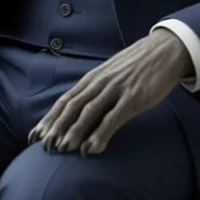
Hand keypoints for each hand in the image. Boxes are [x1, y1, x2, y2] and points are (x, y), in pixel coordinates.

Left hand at [29, 28, 192, 155]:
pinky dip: (100, 134)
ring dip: (74, 131)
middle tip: (45, 147)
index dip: (49, 118)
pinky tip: (92, 149)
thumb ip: (97, 91)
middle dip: (56, 127)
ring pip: (88, 112)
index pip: (64, 100)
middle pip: (71, 107)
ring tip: (63, 149)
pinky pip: (113, 118)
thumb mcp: (111, 76)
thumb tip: (81, 113)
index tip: (35, 135)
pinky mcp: (133, 97)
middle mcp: (99, 83)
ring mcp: (115, 89)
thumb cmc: (135, 67)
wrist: (164, 50)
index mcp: (92, 79)